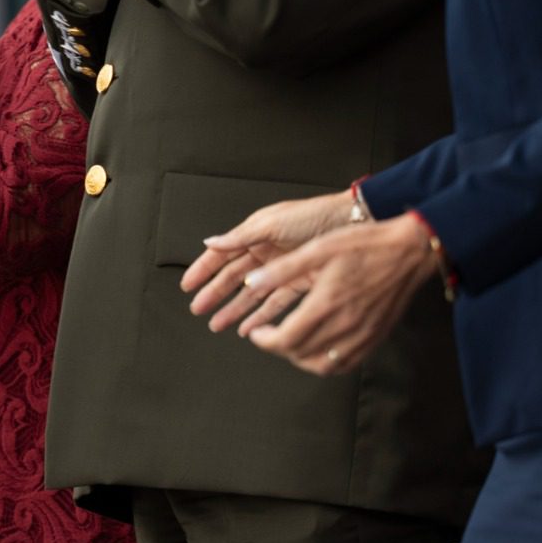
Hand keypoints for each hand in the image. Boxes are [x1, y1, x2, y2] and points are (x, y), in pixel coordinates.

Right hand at [182, 191, 352, 331]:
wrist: (354, 222)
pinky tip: (250, 326)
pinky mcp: (299, 281)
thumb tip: (211, 242)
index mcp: (256, 234)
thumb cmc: (315, 216)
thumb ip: (240, 237)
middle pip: (233, 277)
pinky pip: (275, 302)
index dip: (203, 270)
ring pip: (251, 293)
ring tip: (219, 324)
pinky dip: (261, 315)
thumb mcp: (273, 223)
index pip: (221, 254)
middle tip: (199, 310)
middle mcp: (266, 251)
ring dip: (234, 309)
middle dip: (215, 294)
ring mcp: (282, 268)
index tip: (188, 285)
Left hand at [233, 214, 441, 374]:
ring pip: (321, 366)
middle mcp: (344, 326)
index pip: (285, 340)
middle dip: (277, 348)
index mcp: (326, 304)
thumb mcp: (318, 249)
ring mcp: (362, 336)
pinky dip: (325, 363)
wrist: (409, 251)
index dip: (264, 341)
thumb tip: (252, 282)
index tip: (256, 333)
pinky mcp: (375, 338)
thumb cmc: (365, 245)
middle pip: (300, 354)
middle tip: (269, 335)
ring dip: (299, 359)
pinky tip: (318, 349)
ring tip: (291, 342)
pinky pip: (345, 365)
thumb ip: (282, 270)